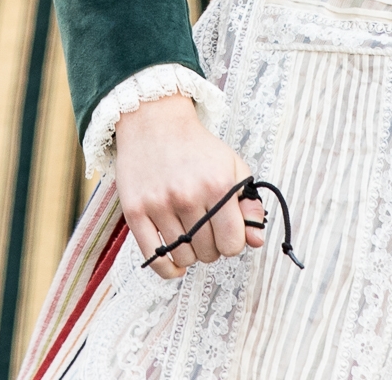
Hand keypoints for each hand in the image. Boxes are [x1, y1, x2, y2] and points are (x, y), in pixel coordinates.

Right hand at [111, 96, 262, 280]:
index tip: (226, 232)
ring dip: (190, 254)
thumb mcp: (233, 167)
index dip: (232, 242)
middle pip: (208, 253)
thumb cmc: (197, 148)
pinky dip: (167, 268)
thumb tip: (256, 241)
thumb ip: (249, 204)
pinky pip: (153, 257)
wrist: (155, 123)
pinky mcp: (135, 211)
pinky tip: (175, 264)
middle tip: (206, 229)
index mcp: (217, 185)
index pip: (233, 243)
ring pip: (183, 257)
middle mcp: (188, 196)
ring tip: (190, 235)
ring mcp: (159, 205)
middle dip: (212, 247)